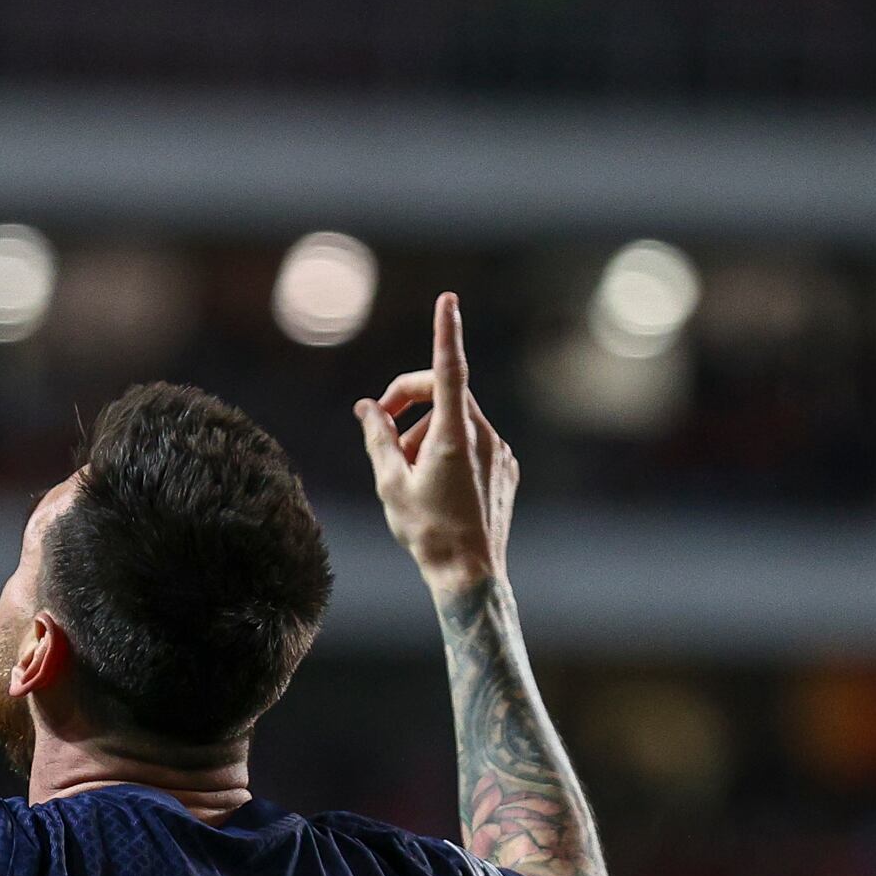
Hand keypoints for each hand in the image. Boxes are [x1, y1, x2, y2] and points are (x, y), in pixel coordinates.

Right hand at [355, 291, 517, 598]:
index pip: (448, 370)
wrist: (470, 575)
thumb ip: (378, 438)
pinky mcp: (506, 469)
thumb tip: (368, 408)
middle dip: (408, 405)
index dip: (445, 332)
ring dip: (425, 434)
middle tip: (379, 430)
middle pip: (443, 394)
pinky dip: (448, 450)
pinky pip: (473, 443)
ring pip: (455, 422)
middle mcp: (483, 436)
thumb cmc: (426, 531)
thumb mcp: (390, 483)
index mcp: (453, 435)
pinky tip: (437, 489)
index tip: (448, 301)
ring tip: (408, 477)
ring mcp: (500, 452)